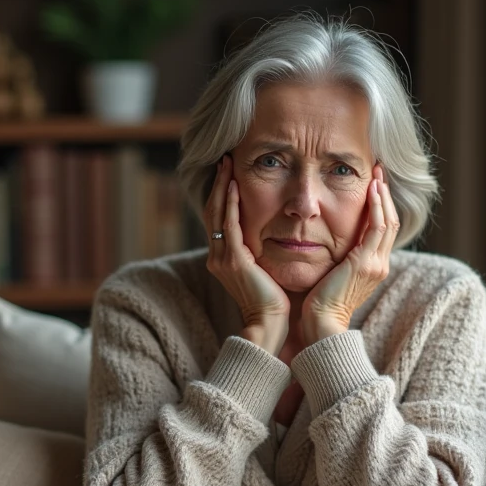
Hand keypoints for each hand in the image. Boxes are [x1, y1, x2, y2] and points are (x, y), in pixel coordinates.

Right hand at [202, 154, 289, 351]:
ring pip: (217, 213)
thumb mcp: (262, 272)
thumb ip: (259, 254)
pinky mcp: (234, 260)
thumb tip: (269, 238)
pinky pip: (229, 225)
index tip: (229, 172)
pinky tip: (235, 185)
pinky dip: (230, 204)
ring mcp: (222, 258)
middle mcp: (217, 256)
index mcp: (223, 259)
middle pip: (213, 211)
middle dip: (219, 183)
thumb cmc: (272, 303)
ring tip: (228, 164)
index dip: (222, 194)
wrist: (268, 325)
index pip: (218, 219)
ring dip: (223, 186)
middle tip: (225, 159)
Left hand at [299, 164, 398, 345]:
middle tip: (379, 171)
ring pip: (387, 221)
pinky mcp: (367, 263)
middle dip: (385, 195)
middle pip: (390, 222)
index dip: (380, 206)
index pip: (382, 230)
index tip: (374, 185)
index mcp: (372, 268)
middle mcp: (380, 265)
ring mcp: (376, 264)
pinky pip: (378, 227)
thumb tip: (325, 243)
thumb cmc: (317, 305)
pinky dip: (377, 206)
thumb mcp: (331, 275)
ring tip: (377, 174)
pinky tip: (372, 189)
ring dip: (383, 195)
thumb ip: (335, 259)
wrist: (320, 325)